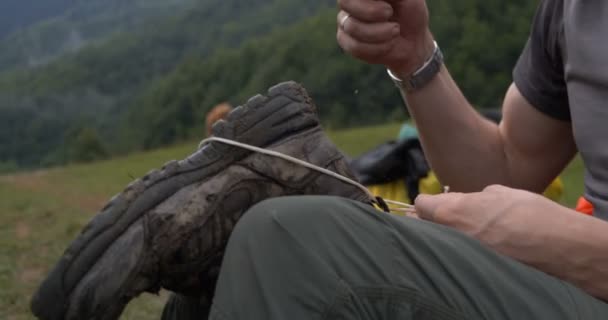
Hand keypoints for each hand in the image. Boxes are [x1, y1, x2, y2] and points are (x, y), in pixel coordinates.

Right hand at [336, 0, 434, 75]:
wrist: (412, 42)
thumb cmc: (410, 14)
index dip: (368, 2)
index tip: (388, 6)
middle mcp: (350, 2)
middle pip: (344, 2)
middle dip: (371, 11)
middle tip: (389, 12)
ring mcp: (345, 21)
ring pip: (352, 26)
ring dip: (380, 32)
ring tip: (395, 30)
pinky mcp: (346, 41)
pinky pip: (355, 46)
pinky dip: (378, 48)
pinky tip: (388, 44)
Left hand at [414, 185, 570, 262]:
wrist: (555, 244)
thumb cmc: (528, 211)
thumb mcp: (498, 192)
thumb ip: (473, 198)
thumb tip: (469, 202)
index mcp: (451, 211)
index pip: (420, 205)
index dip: (428, 203)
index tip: (435, 203)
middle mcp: (449, 235)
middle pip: (423, 227)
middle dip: (428, 222)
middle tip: (442, 219)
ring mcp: (460, 254)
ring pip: (439, 243)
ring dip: (444, 238)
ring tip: (461, 233)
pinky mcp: (473, 269)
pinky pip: (457, 256)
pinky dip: (461, 251)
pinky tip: (475, 248)